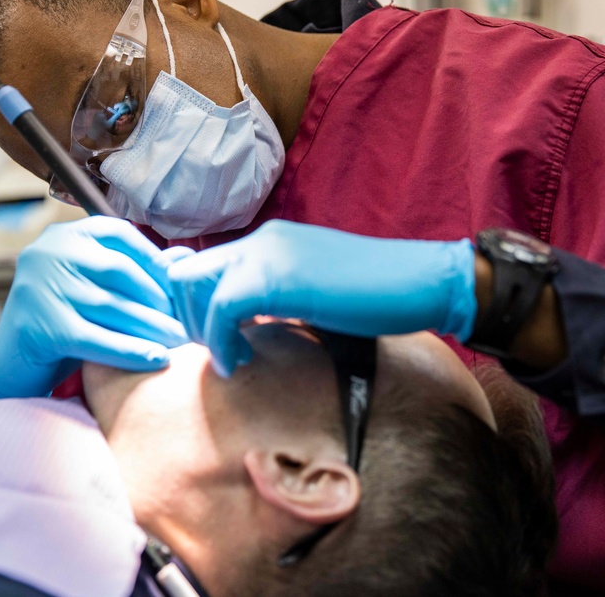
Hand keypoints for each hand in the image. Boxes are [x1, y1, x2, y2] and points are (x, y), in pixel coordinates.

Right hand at [0, 216, 192, 399]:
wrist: (11, 364)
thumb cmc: (63, 320)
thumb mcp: (94, 287)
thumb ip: (134, 269)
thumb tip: (187, 259)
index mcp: (62, 236)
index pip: (118, 234)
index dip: (153, 258)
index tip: (178, 284)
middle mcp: (48, 255)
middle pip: (118, 270)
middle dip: (158, 296)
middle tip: (186, 318)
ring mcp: (40, 290)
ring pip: (112, 307)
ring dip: (152, 326)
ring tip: (181, 340)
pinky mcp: (41, 328)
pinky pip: (98, 339)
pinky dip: (132, 350)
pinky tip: (158, 359)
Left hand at [167, 220, 476, 376]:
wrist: (419, 281)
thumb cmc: (377, 294)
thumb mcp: (315, 291)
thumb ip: (280, 298)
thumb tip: (250, 326)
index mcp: (271, 242)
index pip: (204, 266)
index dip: (196, 306)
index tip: (216, 340)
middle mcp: (262, 241)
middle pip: (185, 273)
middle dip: (187, 317)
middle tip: (219, 350)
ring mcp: (268, 255)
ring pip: (192, 287)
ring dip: (200, 330)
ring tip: (231, 358)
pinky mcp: (278, 279)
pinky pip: (221, 309)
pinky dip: (220, 342)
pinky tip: (239, 364)